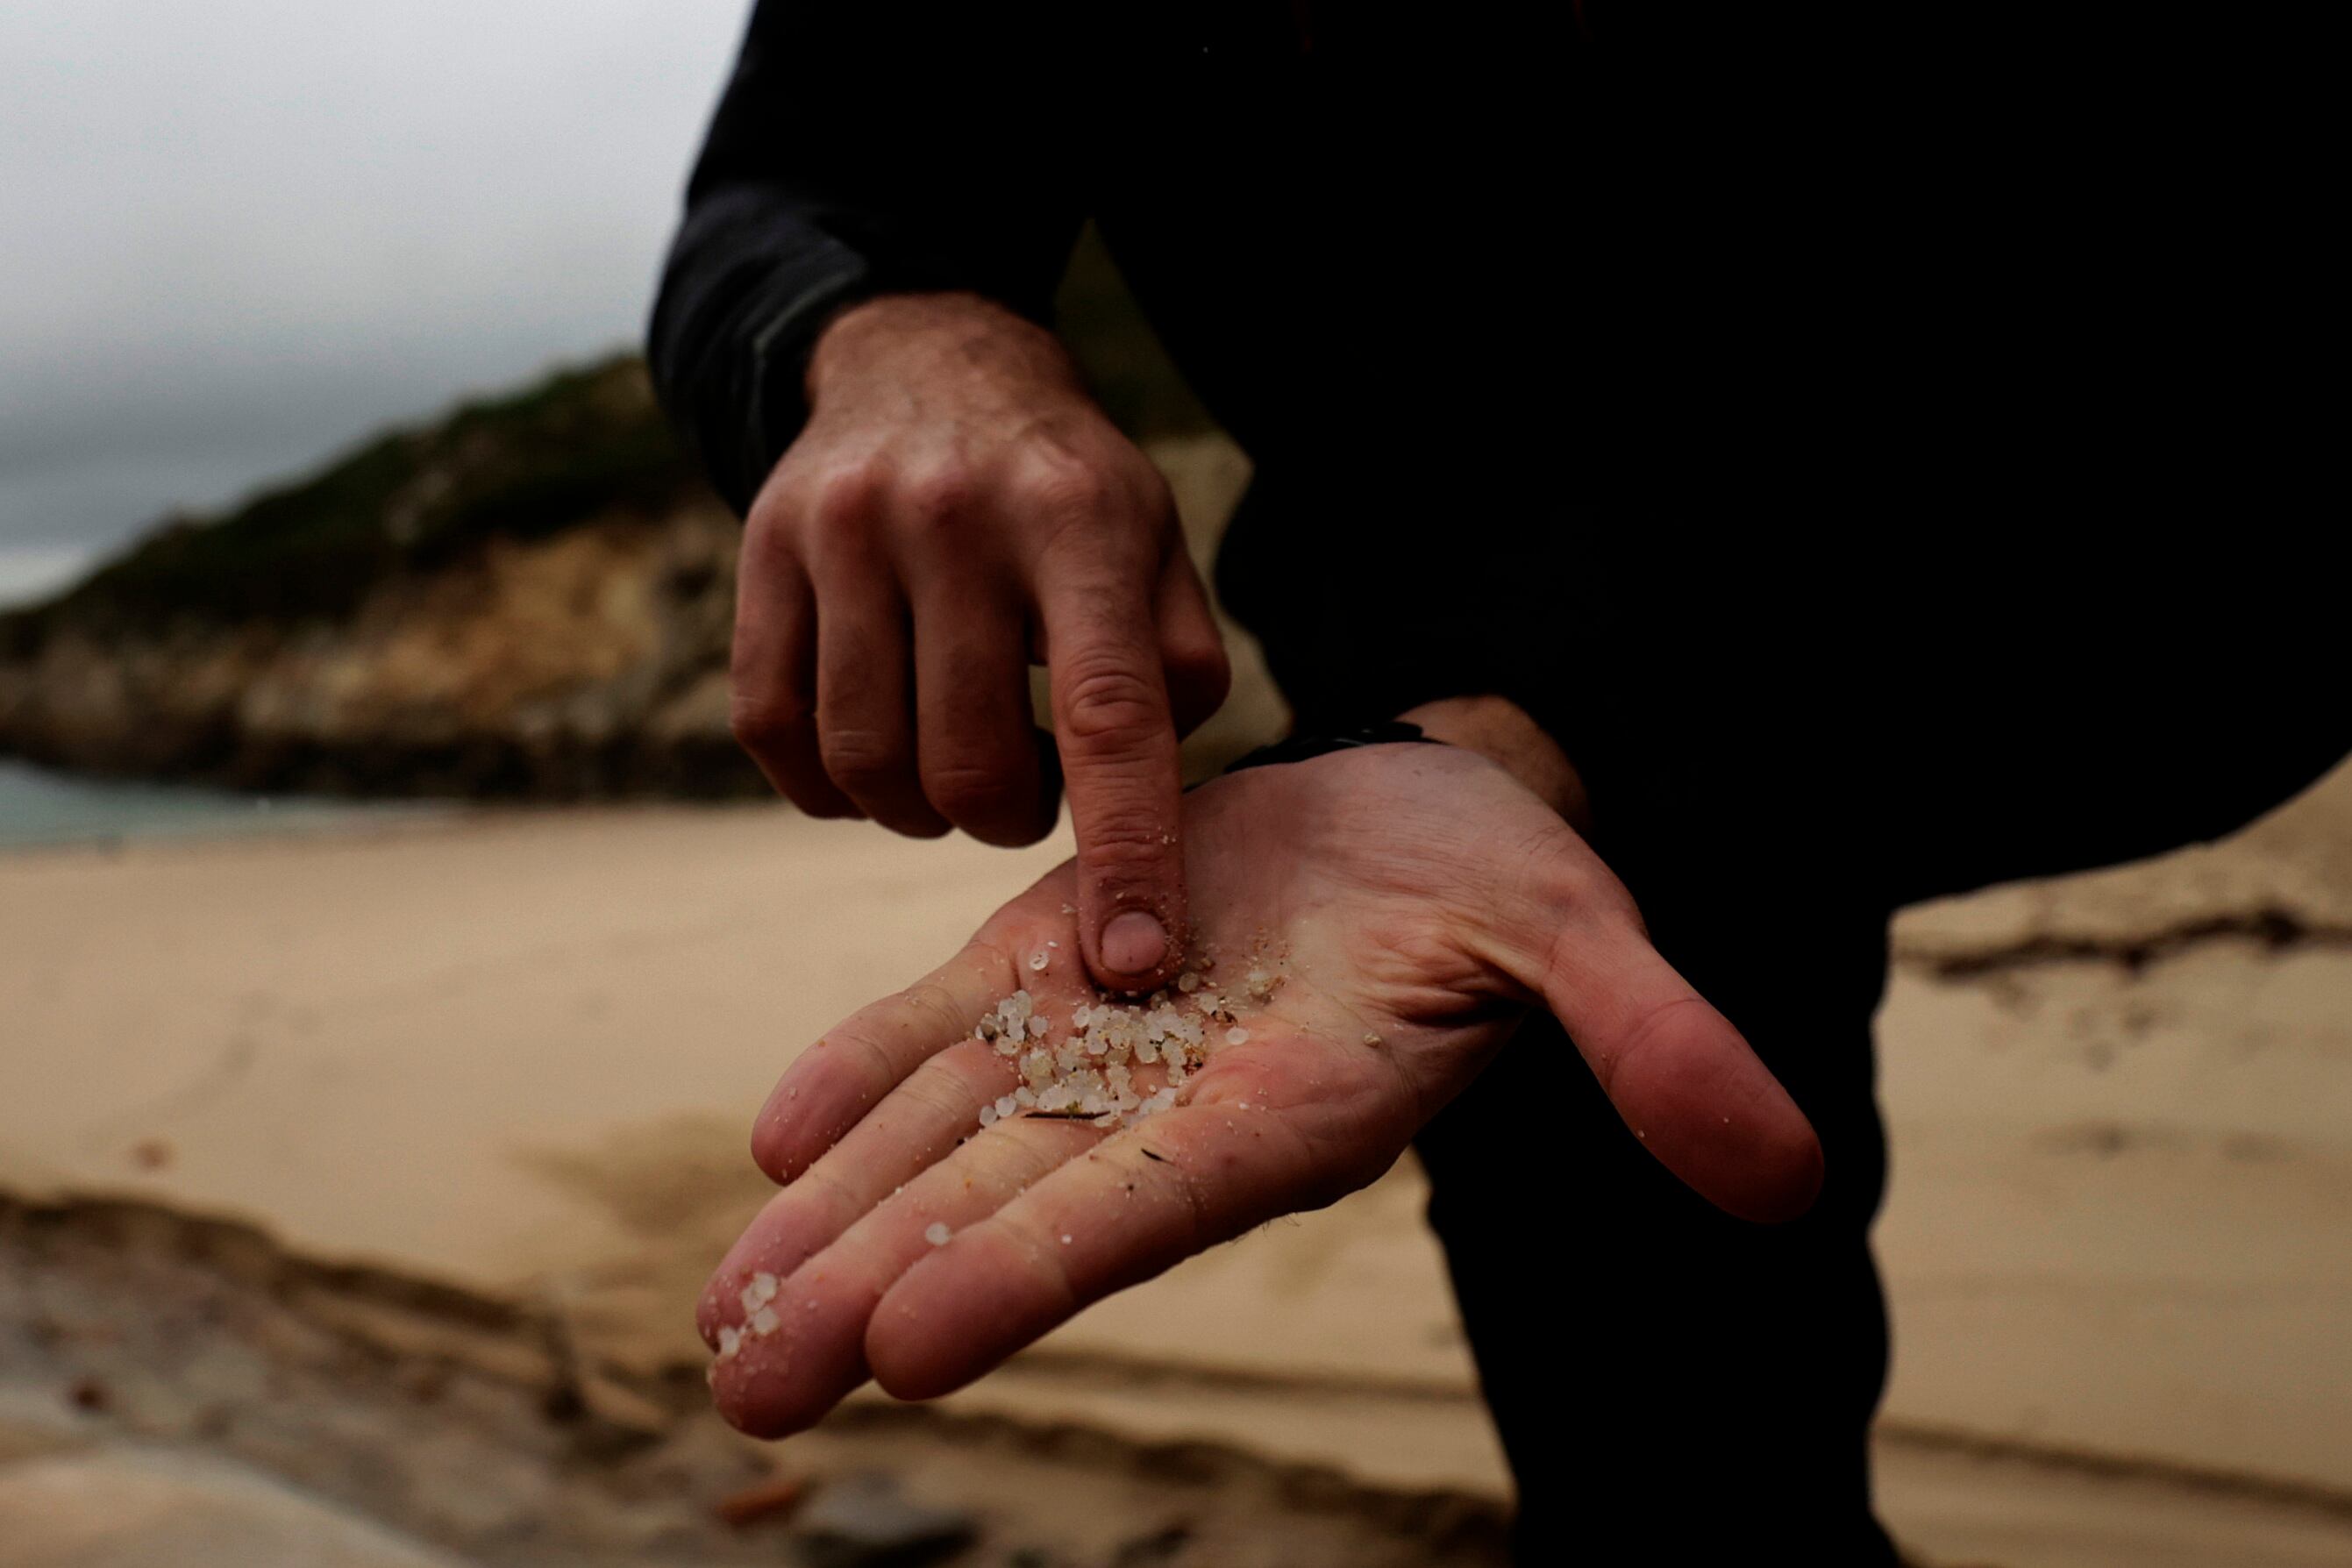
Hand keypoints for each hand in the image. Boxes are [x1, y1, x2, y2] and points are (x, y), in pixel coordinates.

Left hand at [699, 726, 1822, 1436]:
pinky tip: (777, 1141)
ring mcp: (1097, 1033)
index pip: (1147, 1205)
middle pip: (1010, 1205)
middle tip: (754, 1382)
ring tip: (726, 1315)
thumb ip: (1650, 1048)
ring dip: (838, 1219)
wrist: (1422, 811)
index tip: (913, 1345)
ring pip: (948, 1135)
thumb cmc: (1507, 883)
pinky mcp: (1052, 961)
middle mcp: (1173, 1100)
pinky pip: (942, 1028)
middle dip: (883, 1289)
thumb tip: (1788, 1175)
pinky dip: (863, 1075)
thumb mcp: (1579, 937)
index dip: (1036, 1269)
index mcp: (1288, 1109)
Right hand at [730, 292, 1228, 988]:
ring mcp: (841, 531)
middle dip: (1005, 819)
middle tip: (1024, 788)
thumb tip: (1155, 810)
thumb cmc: (1061, 488)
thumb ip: (1179, 666)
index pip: (1109, 717)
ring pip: (865, 763)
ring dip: (917, 807)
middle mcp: (953, 518)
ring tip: (955, 759)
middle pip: (968, 765)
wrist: (923, 362)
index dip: (1125, 851)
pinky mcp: (759, 553)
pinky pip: (775, 733)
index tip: (1133, 958)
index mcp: (1078, 521)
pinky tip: (876, 746)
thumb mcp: (1153, 542)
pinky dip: (828, 782)